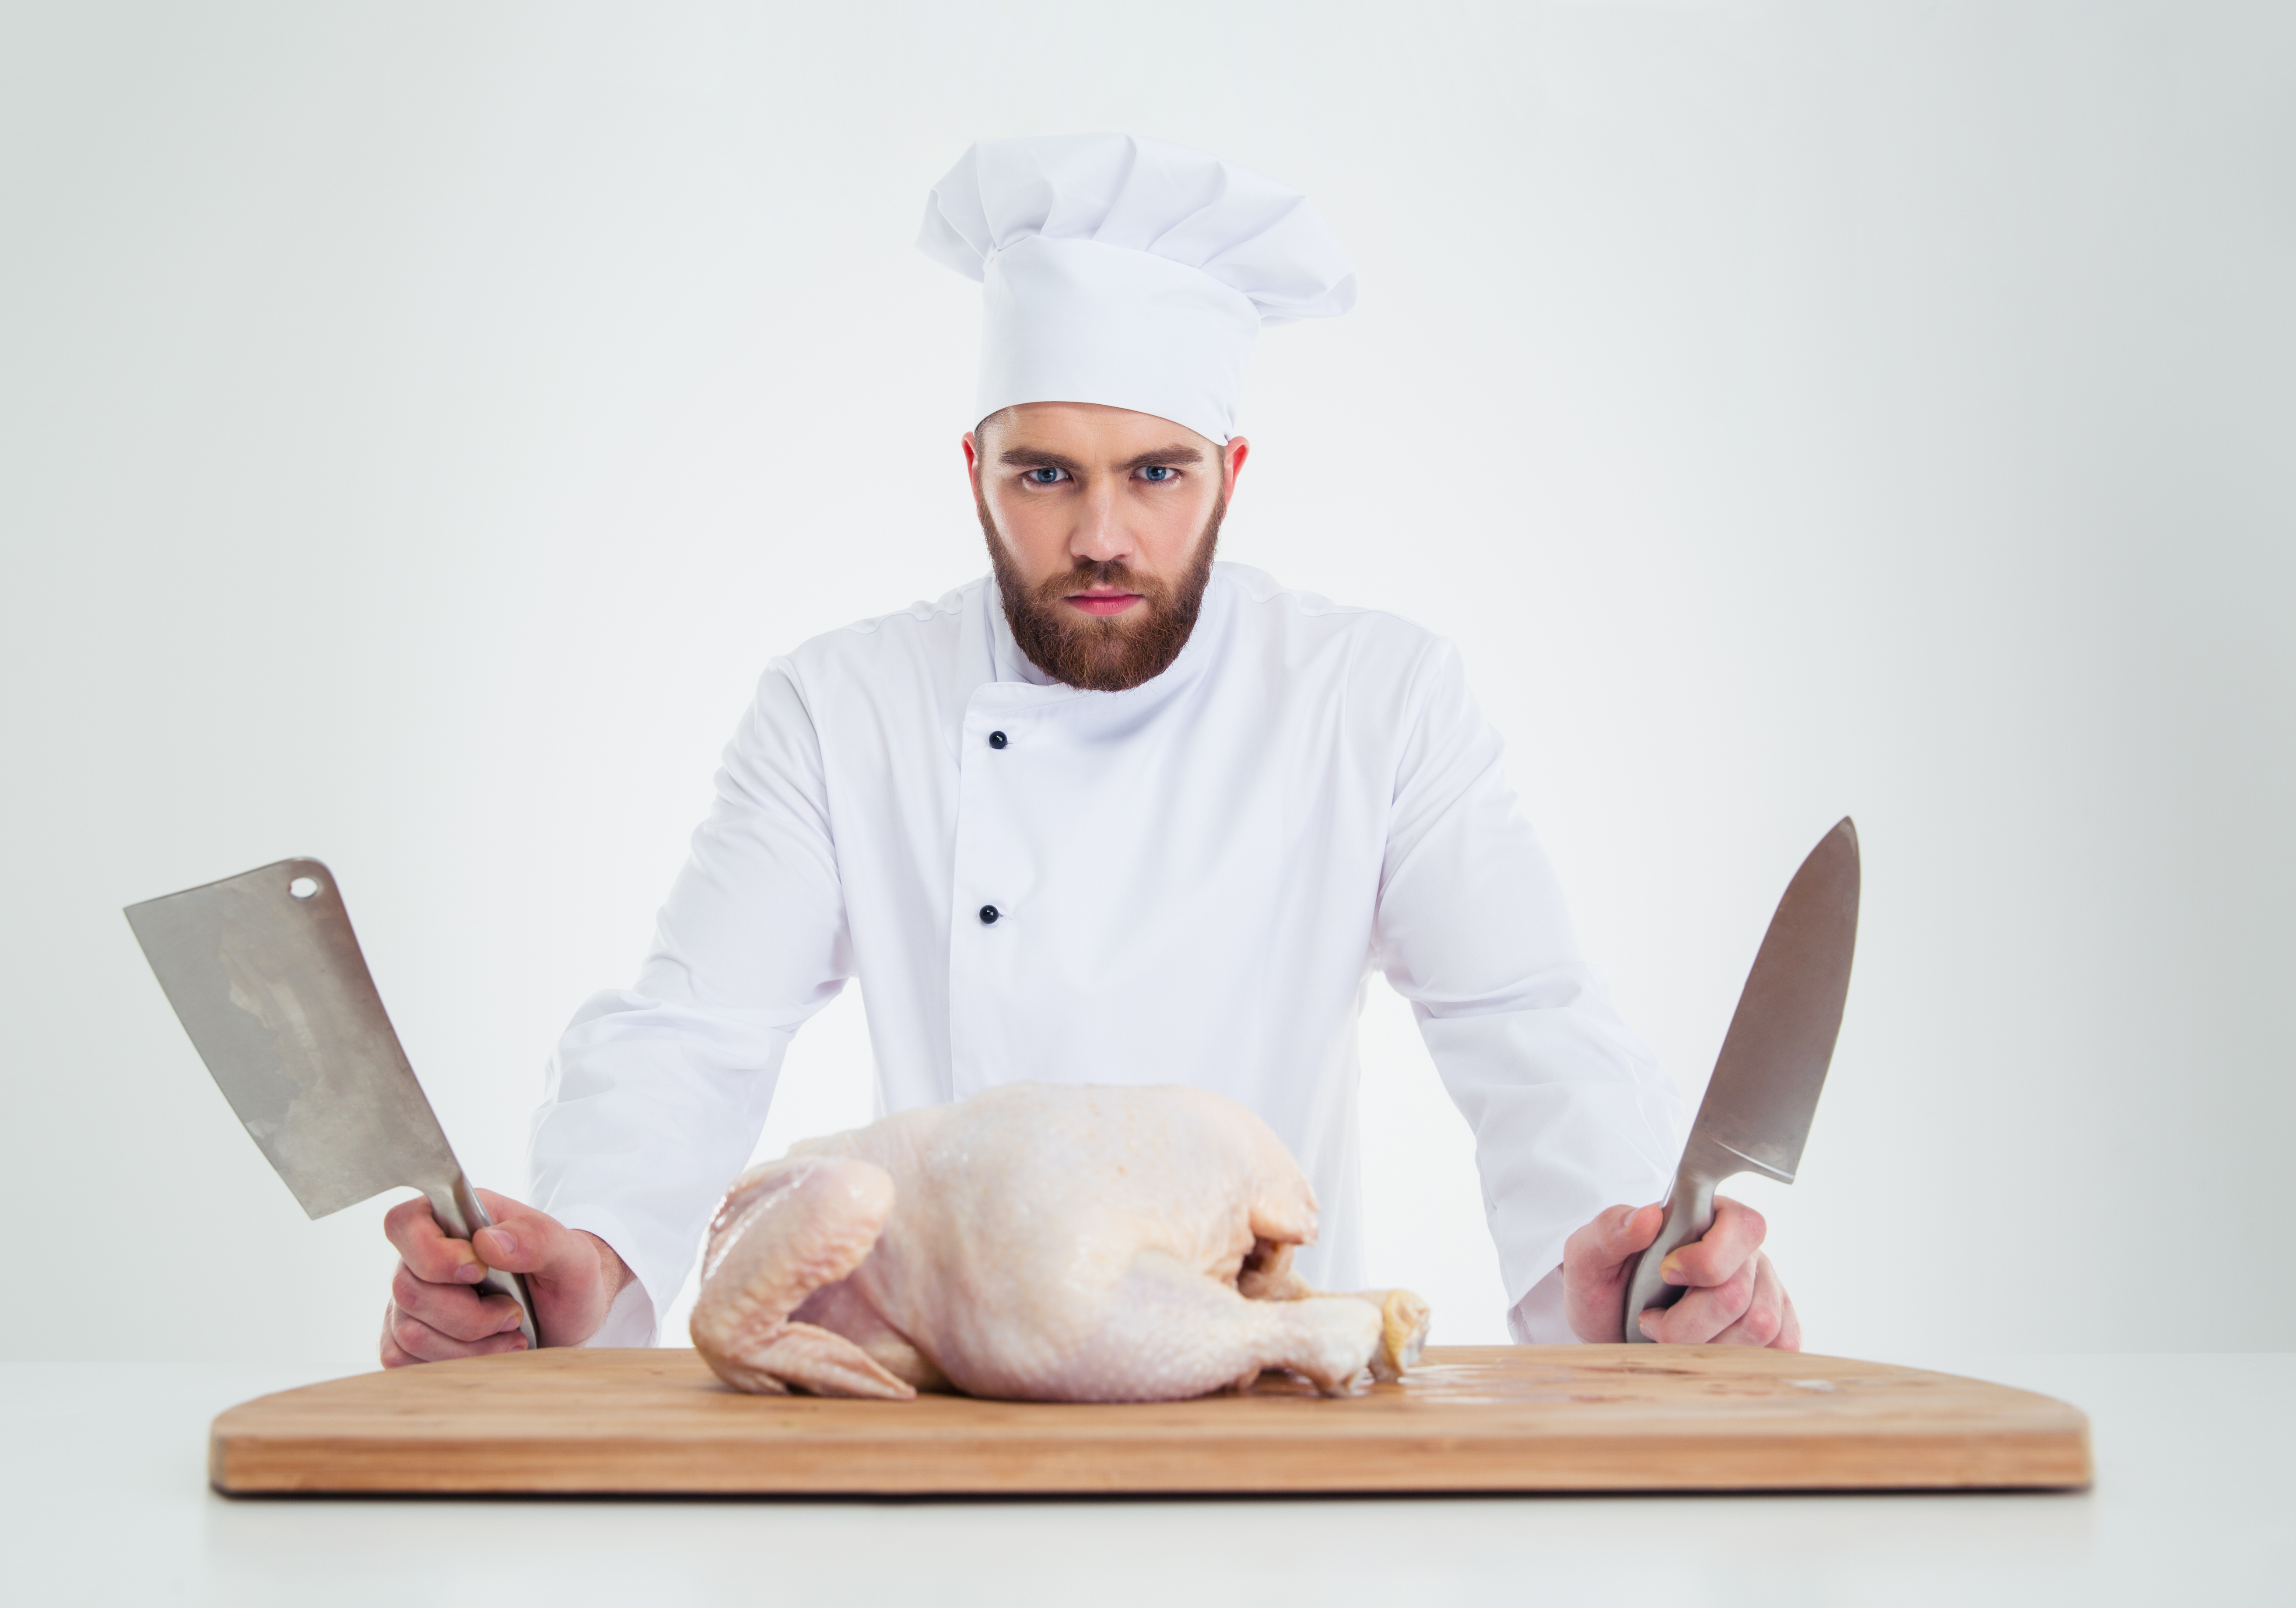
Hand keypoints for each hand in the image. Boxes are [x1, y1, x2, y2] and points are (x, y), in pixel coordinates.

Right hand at [380, 1189, 634, 1366]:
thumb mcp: (572, 1255)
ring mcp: (411, 1301)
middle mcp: (422, 1257)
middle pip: (409, 1290)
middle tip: (514, 1313)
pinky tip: (487, 1353)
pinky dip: (453, 1364)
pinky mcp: (408, 1340)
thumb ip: (538, 1239)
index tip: (479, 1272)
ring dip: (469, 1346)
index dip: (434, 1255)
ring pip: (410, 1333)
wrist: (565, 1321)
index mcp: (456, 1220)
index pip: (404, 1223)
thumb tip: (488, 1242)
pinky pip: (404, 1361)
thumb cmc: (566, 1279)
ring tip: (510, 1334)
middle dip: (470, 1315)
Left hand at [1562, 1196, 1799, 1347]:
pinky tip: (1703, 1352)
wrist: (1612, 1331)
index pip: (1744, 1227)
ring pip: (1759, 1327)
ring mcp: (1768, 1293)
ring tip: (1672, 1337)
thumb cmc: (1605, 1288)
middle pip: (1738, 1294)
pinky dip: (1736, 1360)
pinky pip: (1779, 1349)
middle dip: (1685, 1321)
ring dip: (1704, 1344)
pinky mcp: (1779, 1331)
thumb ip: (1609, 1230)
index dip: (1705, 1260)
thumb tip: (1647, 1216)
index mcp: (1710, 1218)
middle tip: (1651, 1319)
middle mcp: (1748, 1254)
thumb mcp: (1588, 1256)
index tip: (1664, 1274)